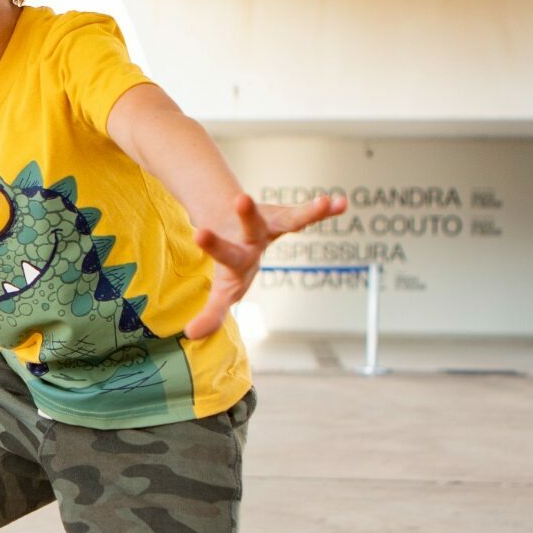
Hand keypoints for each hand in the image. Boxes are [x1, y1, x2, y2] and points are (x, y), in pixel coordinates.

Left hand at [186, 191, 346, 339]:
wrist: (230, 221)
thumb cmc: (232, 265)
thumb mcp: (224, 291)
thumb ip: (212, 312)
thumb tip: (192, 334)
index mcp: (235, 257)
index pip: (225, 256)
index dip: (214, 247)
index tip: (199, 232)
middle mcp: (251, 237)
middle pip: (250, 228)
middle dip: (248, 215)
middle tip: (242, 197)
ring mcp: (270, 225)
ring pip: (288, 218)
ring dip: (307, 212)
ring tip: (325, 202)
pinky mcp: (286, 217)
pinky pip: (309, 215)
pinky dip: (324, 211)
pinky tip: (340, 203)